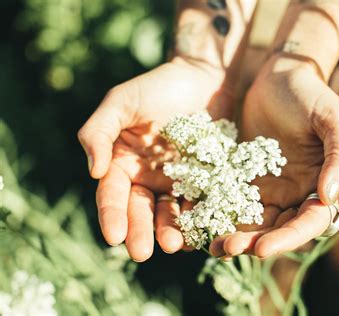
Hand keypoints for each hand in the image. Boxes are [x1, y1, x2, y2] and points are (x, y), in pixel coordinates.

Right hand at [78, 57, 232, 260]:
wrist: (205, 78)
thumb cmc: (158, 86)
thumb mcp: (121, 102)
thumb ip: (99, 133)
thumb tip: (93, 172)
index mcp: (122, 163)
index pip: (112, 194)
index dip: (111, 215)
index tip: (114, 236)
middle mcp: (147, 177)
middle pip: (140, 210)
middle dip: (140, 232)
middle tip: (141, 253)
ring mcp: (176, 181)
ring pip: (170, 212)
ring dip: (170, 231)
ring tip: (174, 245)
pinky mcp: (204, 180)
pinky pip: (200, 204)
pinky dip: (199, 219)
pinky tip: (200, 232)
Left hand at [210, 54, 338, 257]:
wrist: (279, 75)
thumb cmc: (311, 93)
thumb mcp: (333, 118)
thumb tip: (330, 198)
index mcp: (320, 184)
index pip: (309, 222)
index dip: (288, 239)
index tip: (262, 248)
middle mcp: (295, 192)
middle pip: (278, 228)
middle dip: (254, 243)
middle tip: (226, 249)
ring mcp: (268, 187)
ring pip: (253, 221)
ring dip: (234, 236)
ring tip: (211, 246)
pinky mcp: (243, 176)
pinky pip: (231, 201)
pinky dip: (218, 214)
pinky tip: (200, 223)